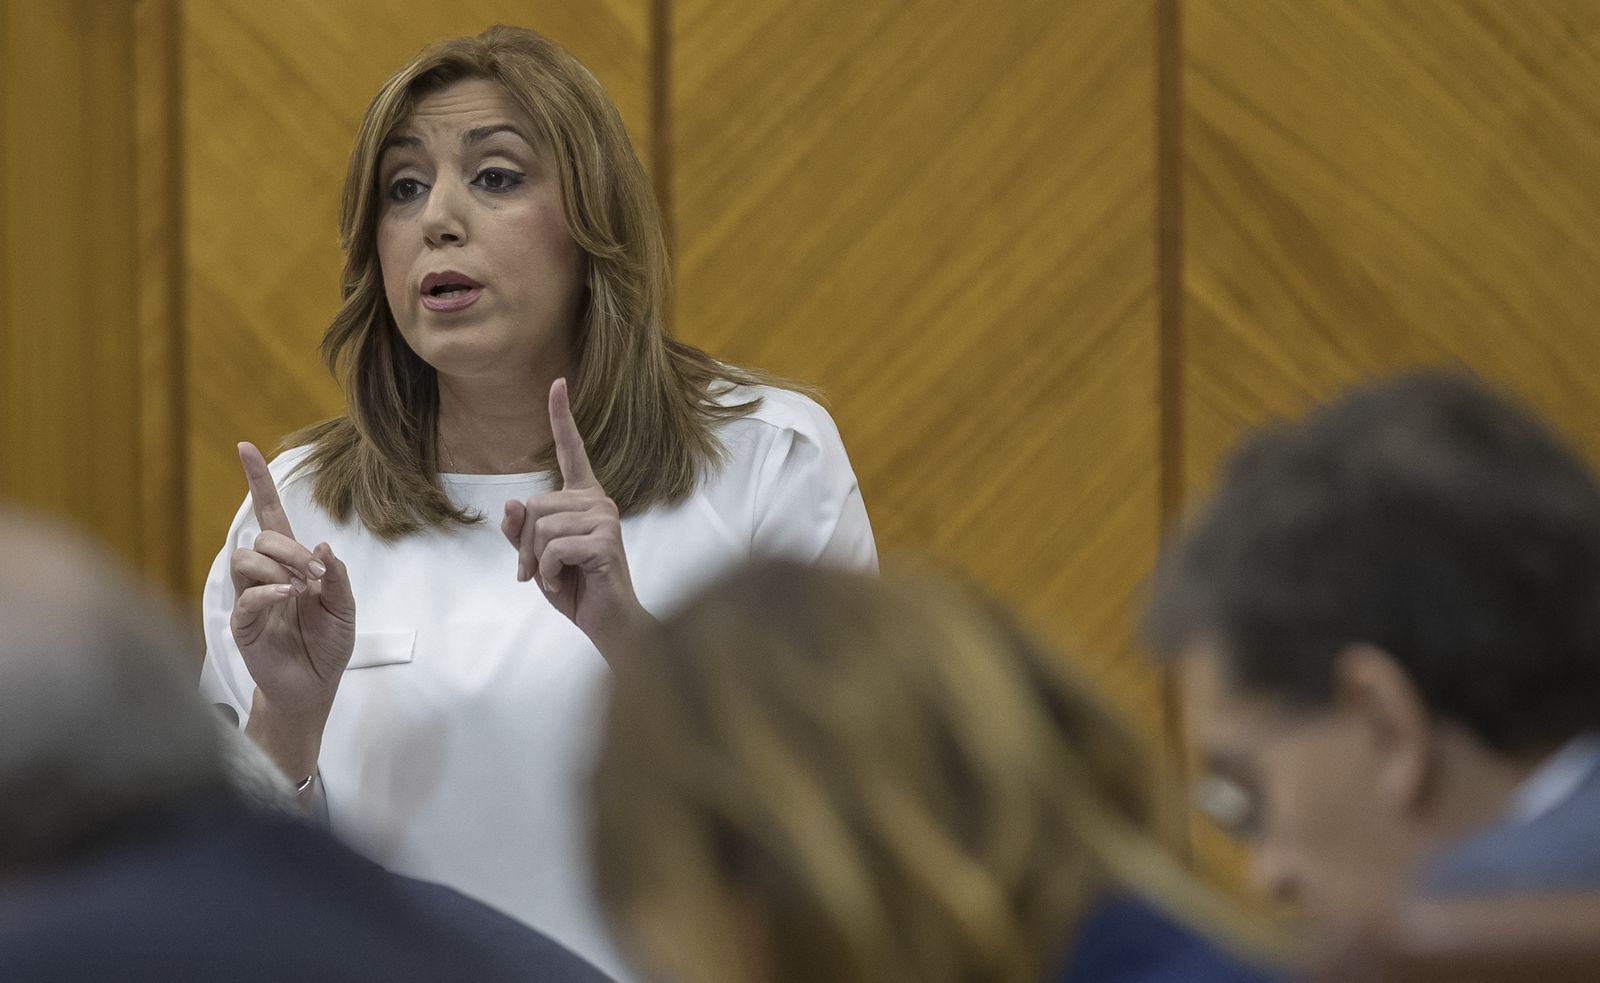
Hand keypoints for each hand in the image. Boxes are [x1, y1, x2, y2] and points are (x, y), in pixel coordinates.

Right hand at [229, 442, 355, 720]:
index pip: (270, 515)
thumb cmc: (327, 646)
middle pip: (263, 536)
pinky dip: (268, 591)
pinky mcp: (243, 623)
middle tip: (316, 574)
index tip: (245, 447)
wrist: (315, 687)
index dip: (259, 483)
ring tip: (301, 589)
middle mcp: (267, 575)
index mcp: (292, 565)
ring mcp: (251, 597)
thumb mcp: (345, 608)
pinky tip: (289, 597)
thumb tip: (323, 546)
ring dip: (278, 566)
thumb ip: (338, 577)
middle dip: (291, 548)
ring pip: (246, 558)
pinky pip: (246, 596)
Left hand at [501, 378, 651, 657]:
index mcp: (583, 498)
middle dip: (526, 545)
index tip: (558, 382)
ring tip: (557, 578)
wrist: (608, 625)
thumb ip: (522, 532)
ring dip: (537, 562)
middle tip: (540, 572)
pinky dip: (549, 573)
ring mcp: (605, 518)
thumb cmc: (576, 588)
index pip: (571, 450)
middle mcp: (598, 501)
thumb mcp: (538, 559)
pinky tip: (566, 583)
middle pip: (534, 505)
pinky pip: (554, 548)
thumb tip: (512, 503)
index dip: (562, 417)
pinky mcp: (606, 541)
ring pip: (541, 527)